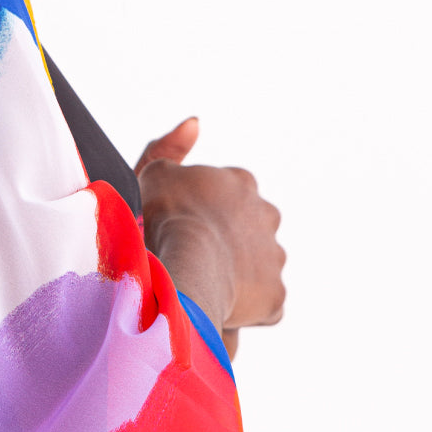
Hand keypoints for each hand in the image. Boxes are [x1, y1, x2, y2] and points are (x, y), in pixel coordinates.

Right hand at [135, 120, 284, 357]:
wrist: (191, 262)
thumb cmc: (169, 216)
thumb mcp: (155, 172)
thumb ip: (170, 147)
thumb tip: (194, 123)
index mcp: (241, 184)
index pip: (223, 194)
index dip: (198, 211)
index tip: (179, 225)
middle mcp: (267, 216)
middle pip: (245, 229)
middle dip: (224, 241)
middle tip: (192, 256)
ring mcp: (274, 257)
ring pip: (255, 266)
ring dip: (235, 274)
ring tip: (203, 285)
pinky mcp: (275, 295)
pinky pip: (261, 303)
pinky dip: (244, 308)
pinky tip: (218, 307)